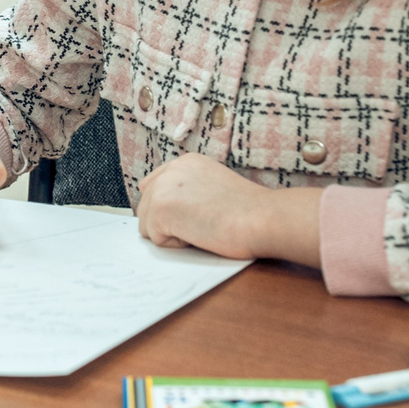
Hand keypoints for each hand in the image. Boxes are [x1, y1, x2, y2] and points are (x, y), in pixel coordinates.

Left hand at [136, 153, 323, 265]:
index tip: (189, 218)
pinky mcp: (160, 209)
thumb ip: (190, 192)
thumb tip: (170, 212)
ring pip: (147, 226)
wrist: (262, 217)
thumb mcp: (215, 188)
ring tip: (203, 227)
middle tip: (201, 224)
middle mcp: (172, 169)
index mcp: (186, 162)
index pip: (154, 186)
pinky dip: (177, 245)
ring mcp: (163, 188)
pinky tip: (201, 233)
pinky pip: (156, 240)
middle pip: (146, 207)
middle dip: (167, 224)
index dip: (167, 209)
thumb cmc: (250, 211)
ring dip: (172, 234)